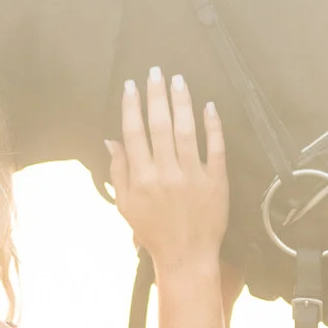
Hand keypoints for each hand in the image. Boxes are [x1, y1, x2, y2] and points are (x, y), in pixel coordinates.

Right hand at [103, 67, 227, 276]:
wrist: (186, 255)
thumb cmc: (153, 231)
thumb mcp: (125, 205)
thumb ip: (118, 172)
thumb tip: (111, 141)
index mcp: (141, 179)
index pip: (134, 133)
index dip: (132, 106)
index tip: (131, 86)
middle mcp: (166, 173)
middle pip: (159, 125)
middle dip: (156, 95)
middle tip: (156, 72)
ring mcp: (192, 175)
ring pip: (186, 130)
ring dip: (181, 102)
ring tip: (179, 80)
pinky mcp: (216, 180)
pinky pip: (216, 148)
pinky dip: (213, 125)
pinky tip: (209, 106)